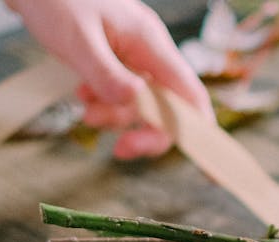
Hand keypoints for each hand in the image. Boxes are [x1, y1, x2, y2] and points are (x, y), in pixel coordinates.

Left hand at [6, 0, 213, 158]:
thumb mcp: (77, 39)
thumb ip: (106, 73)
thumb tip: (135, 105)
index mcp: (151, 43)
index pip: (190, 95)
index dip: (200, 132)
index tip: (202, 166)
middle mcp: (149, 52)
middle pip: (168, 107)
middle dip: (145, 130)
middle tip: (119, 149)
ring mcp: (133, 56)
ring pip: (140, 104)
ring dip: (115, 117)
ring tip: (85, 108)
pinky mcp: (115, 60)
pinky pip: (121, 93)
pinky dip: (104, 102)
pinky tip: (83, 93)